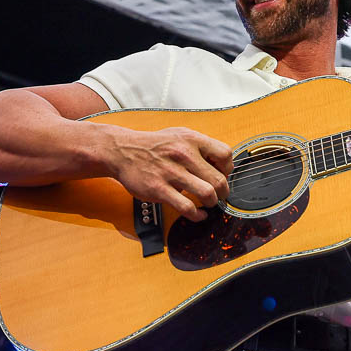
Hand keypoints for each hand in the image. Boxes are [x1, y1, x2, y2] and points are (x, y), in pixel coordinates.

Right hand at [105, 125, 232, 222]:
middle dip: (223, 192)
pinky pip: (187, 207)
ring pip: (207, 193)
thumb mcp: (179, 135)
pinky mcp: (159, 189)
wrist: (122, 150)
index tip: (223, 175)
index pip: (225, 154)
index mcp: (191, 139)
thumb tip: (223, 164)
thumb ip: (200, 146)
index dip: (228, 168)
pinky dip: (197, 215)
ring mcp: (171, 172)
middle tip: (219, 195)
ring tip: (208, 203)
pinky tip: (198, 214)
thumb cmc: (154, 145)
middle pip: (219, 179)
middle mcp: (183, 154)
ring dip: (212, 203)